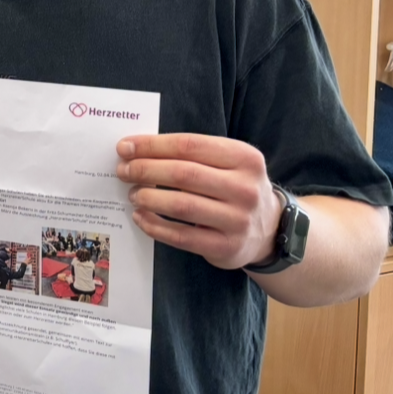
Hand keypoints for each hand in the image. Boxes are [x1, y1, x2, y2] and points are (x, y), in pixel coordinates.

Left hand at [117, 134, 283, 269]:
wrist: (269, 228)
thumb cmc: (234, 187)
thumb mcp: (227, 162)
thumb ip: (190, 154)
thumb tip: (135, 149)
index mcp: (245, 158)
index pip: (189, 145)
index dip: (152, 145)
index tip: (124, 147)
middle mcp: (246, 188)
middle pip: (183, 174)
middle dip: (145, 170)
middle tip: (123, 171)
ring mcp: (239, 220)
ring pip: (181, 205)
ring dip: (148, 198)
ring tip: (133, 194)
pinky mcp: (227, 247)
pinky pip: (181, 236)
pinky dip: (154, 225)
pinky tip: (140, 217)